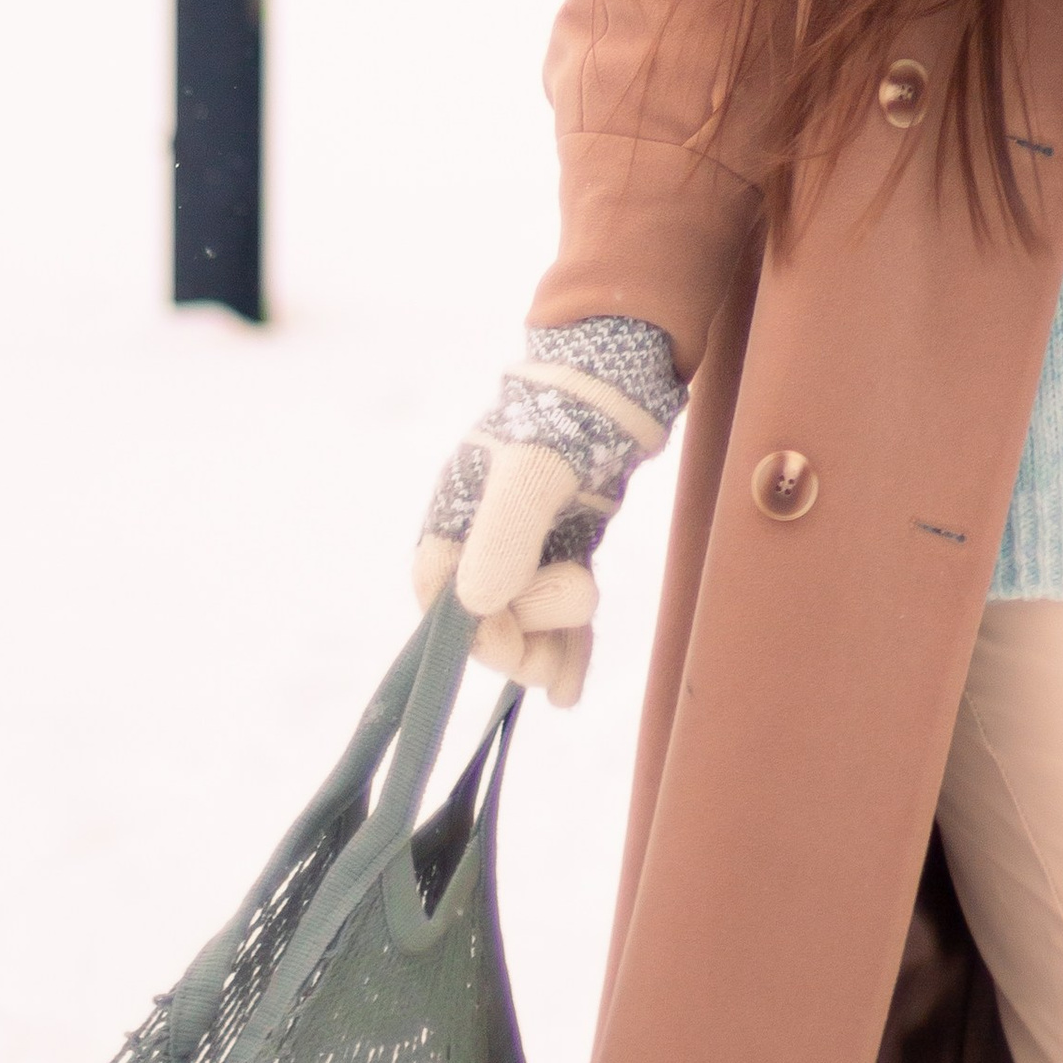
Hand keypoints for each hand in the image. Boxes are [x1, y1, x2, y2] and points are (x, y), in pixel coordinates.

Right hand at [417, 320, 680, 709]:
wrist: (620, 376)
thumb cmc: (567, 415)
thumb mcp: (535, 468)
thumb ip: (506, 533)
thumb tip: (474, 605)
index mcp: (457, 512)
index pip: (442, 597)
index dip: (474, 632)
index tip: (516, 642)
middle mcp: (484, 533)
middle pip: (488, 616)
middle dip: (525, 636)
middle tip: (576, 606)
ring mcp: (528, 542)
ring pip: (526, 620)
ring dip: (546, 652)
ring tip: (568, 677)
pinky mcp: (566, 543)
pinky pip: (557, 610)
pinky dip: (566, 646)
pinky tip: (572, 686)